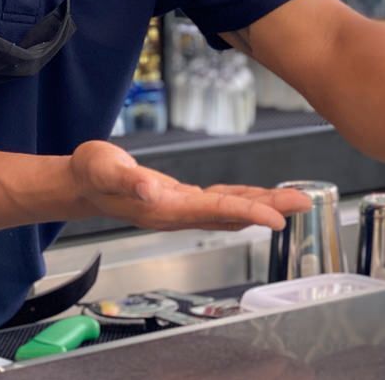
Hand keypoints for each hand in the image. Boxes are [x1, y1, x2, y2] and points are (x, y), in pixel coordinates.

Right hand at [69, 140, 311, 231]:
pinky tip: (256, 197)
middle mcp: (178, 214)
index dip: (248, 212)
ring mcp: (181, 211)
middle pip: (233, 215)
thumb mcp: (104, 168)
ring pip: (230, 211)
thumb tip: (149, 186)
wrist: (80, 184)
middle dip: (269, 209)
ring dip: (262, 205)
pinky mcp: (181, 202)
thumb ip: (126, 178)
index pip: (215, 210)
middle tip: (304, 202)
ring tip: (293, 200)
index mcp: (165, 208)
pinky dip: (242, 200)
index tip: (278, 217)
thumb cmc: (91, 173)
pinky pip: (220, 204)